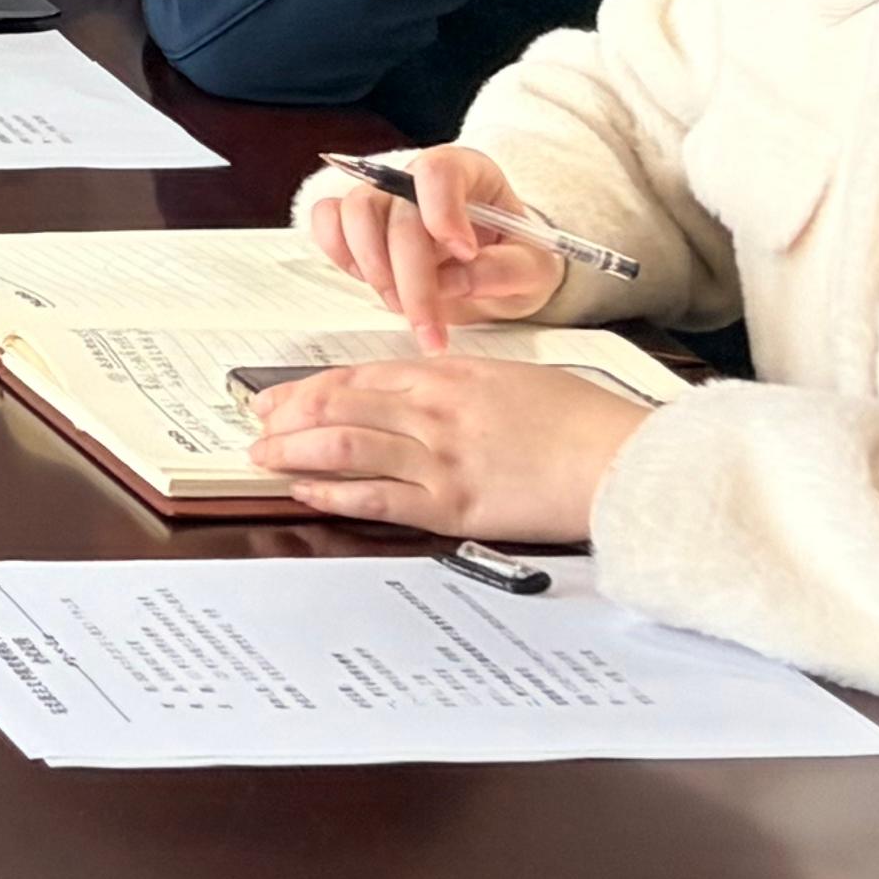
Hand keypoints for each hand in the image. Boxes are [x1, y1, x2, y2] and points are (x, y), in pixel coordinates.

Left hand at [243, 354, 657, 544]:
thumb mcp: (510, 379)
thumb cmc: (579, 421)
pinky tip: (306, 489)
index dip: (309, 389)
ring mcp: (440, 458)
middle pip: (339, 408)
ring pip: (345, 447)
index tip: (279, 397)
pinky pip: (377, 497)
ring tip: (263, 458)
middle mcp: (434, 410)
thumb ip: (455, 383)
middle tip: (257, 427)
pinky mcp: (454, 505)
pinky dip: (333, 491)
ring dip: (295, 451)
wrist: (622, 462)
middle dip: (288, 418)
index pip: (357, 377)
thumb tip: (415, 390)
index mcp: (448, 374)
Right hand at [299, 145, 567, 343]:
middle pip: (397, 209)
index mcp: (469, 172)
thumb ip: (504, 271)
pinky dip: (341, 254)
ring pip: (355, 212)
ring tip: (402, 305)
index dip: (442, 209)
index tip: (464, 252)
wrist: (492, 273)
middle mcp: (418, 178)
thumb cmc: (513, 262)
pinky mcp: (355, 222)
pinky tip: (374, 283)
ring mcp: (382, 196)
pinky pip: (326, 221)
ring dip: (374, 268)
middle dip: (411, 275)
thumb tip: (456, 277)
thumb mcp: (535, 271)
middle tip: (429, 323)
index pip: (440, 170)